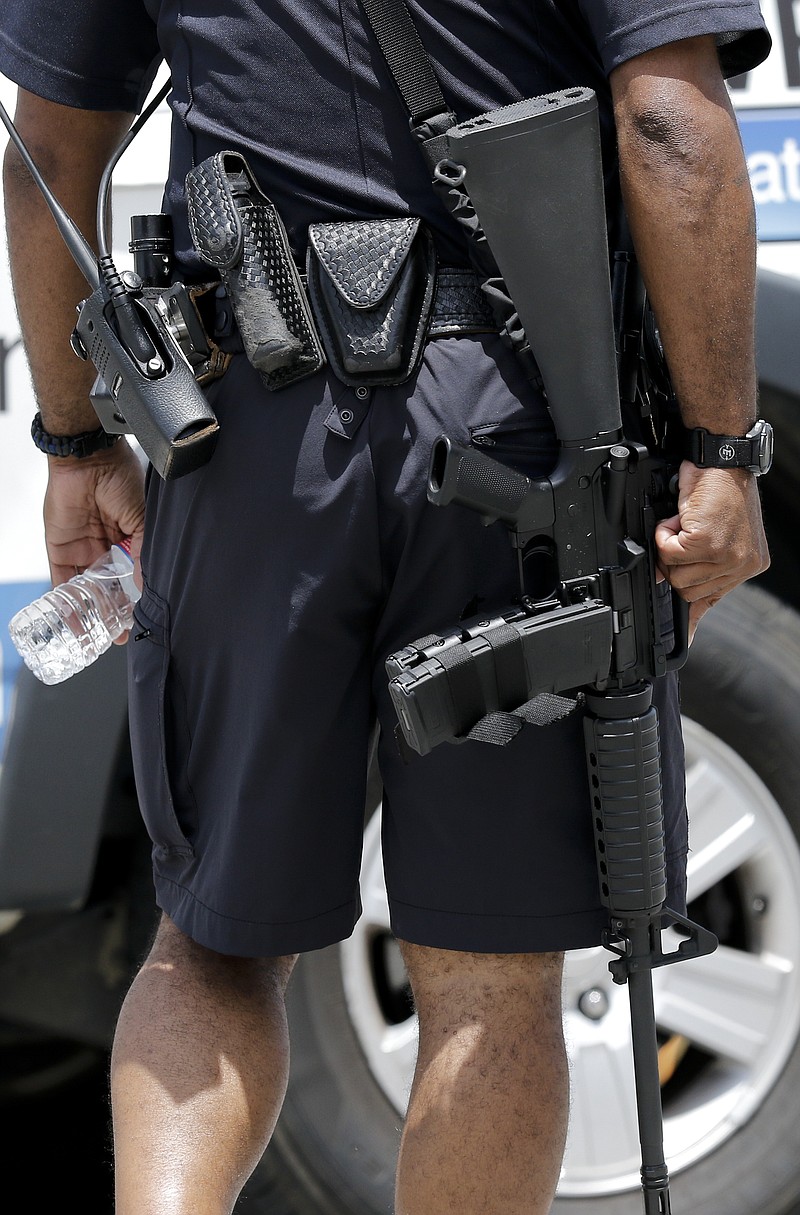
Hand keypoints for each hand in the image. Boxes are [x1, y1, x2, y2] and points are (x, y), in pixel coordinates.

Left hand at [43, 440, 146, 638]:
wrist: (86, 459)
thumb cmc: (118, 478)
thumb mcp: (141, 519)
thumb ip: (144, 553)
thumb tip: (148, 583)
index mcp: (129, 538)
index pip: (134, 575)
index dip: (137, 597)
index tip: (143, 618)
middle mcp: (105, 546)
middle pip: (110, 586)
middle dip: (114, 611)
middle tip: (122, 632)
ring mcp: (82, 548)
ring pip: (86, 587)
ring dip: (91, 610)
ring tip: (98, 633)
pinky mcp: (60, 548)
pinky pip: (61, 580)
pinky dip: (66, 600)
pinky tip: (74, 619)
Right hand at [655, 461, 769, 640]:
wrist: (722, 461)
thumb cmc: (718, 489)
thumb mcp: (716, 532)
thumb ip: (698, 565)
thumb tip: (668, 585)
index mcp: (746, 565)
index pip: (712, 600)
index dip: (691, 617)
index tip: (685, 639)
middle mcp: (741, 564)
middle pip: (686, 590)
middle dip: (674, 564)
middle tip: (680, 537)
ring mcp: (726, 555)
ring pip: (675, 574)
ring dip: (668, 547)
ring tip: (682, 524)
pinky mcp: (708, 542)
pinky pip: (668, 552)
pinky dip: (664, 534)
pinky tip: (678, 519)